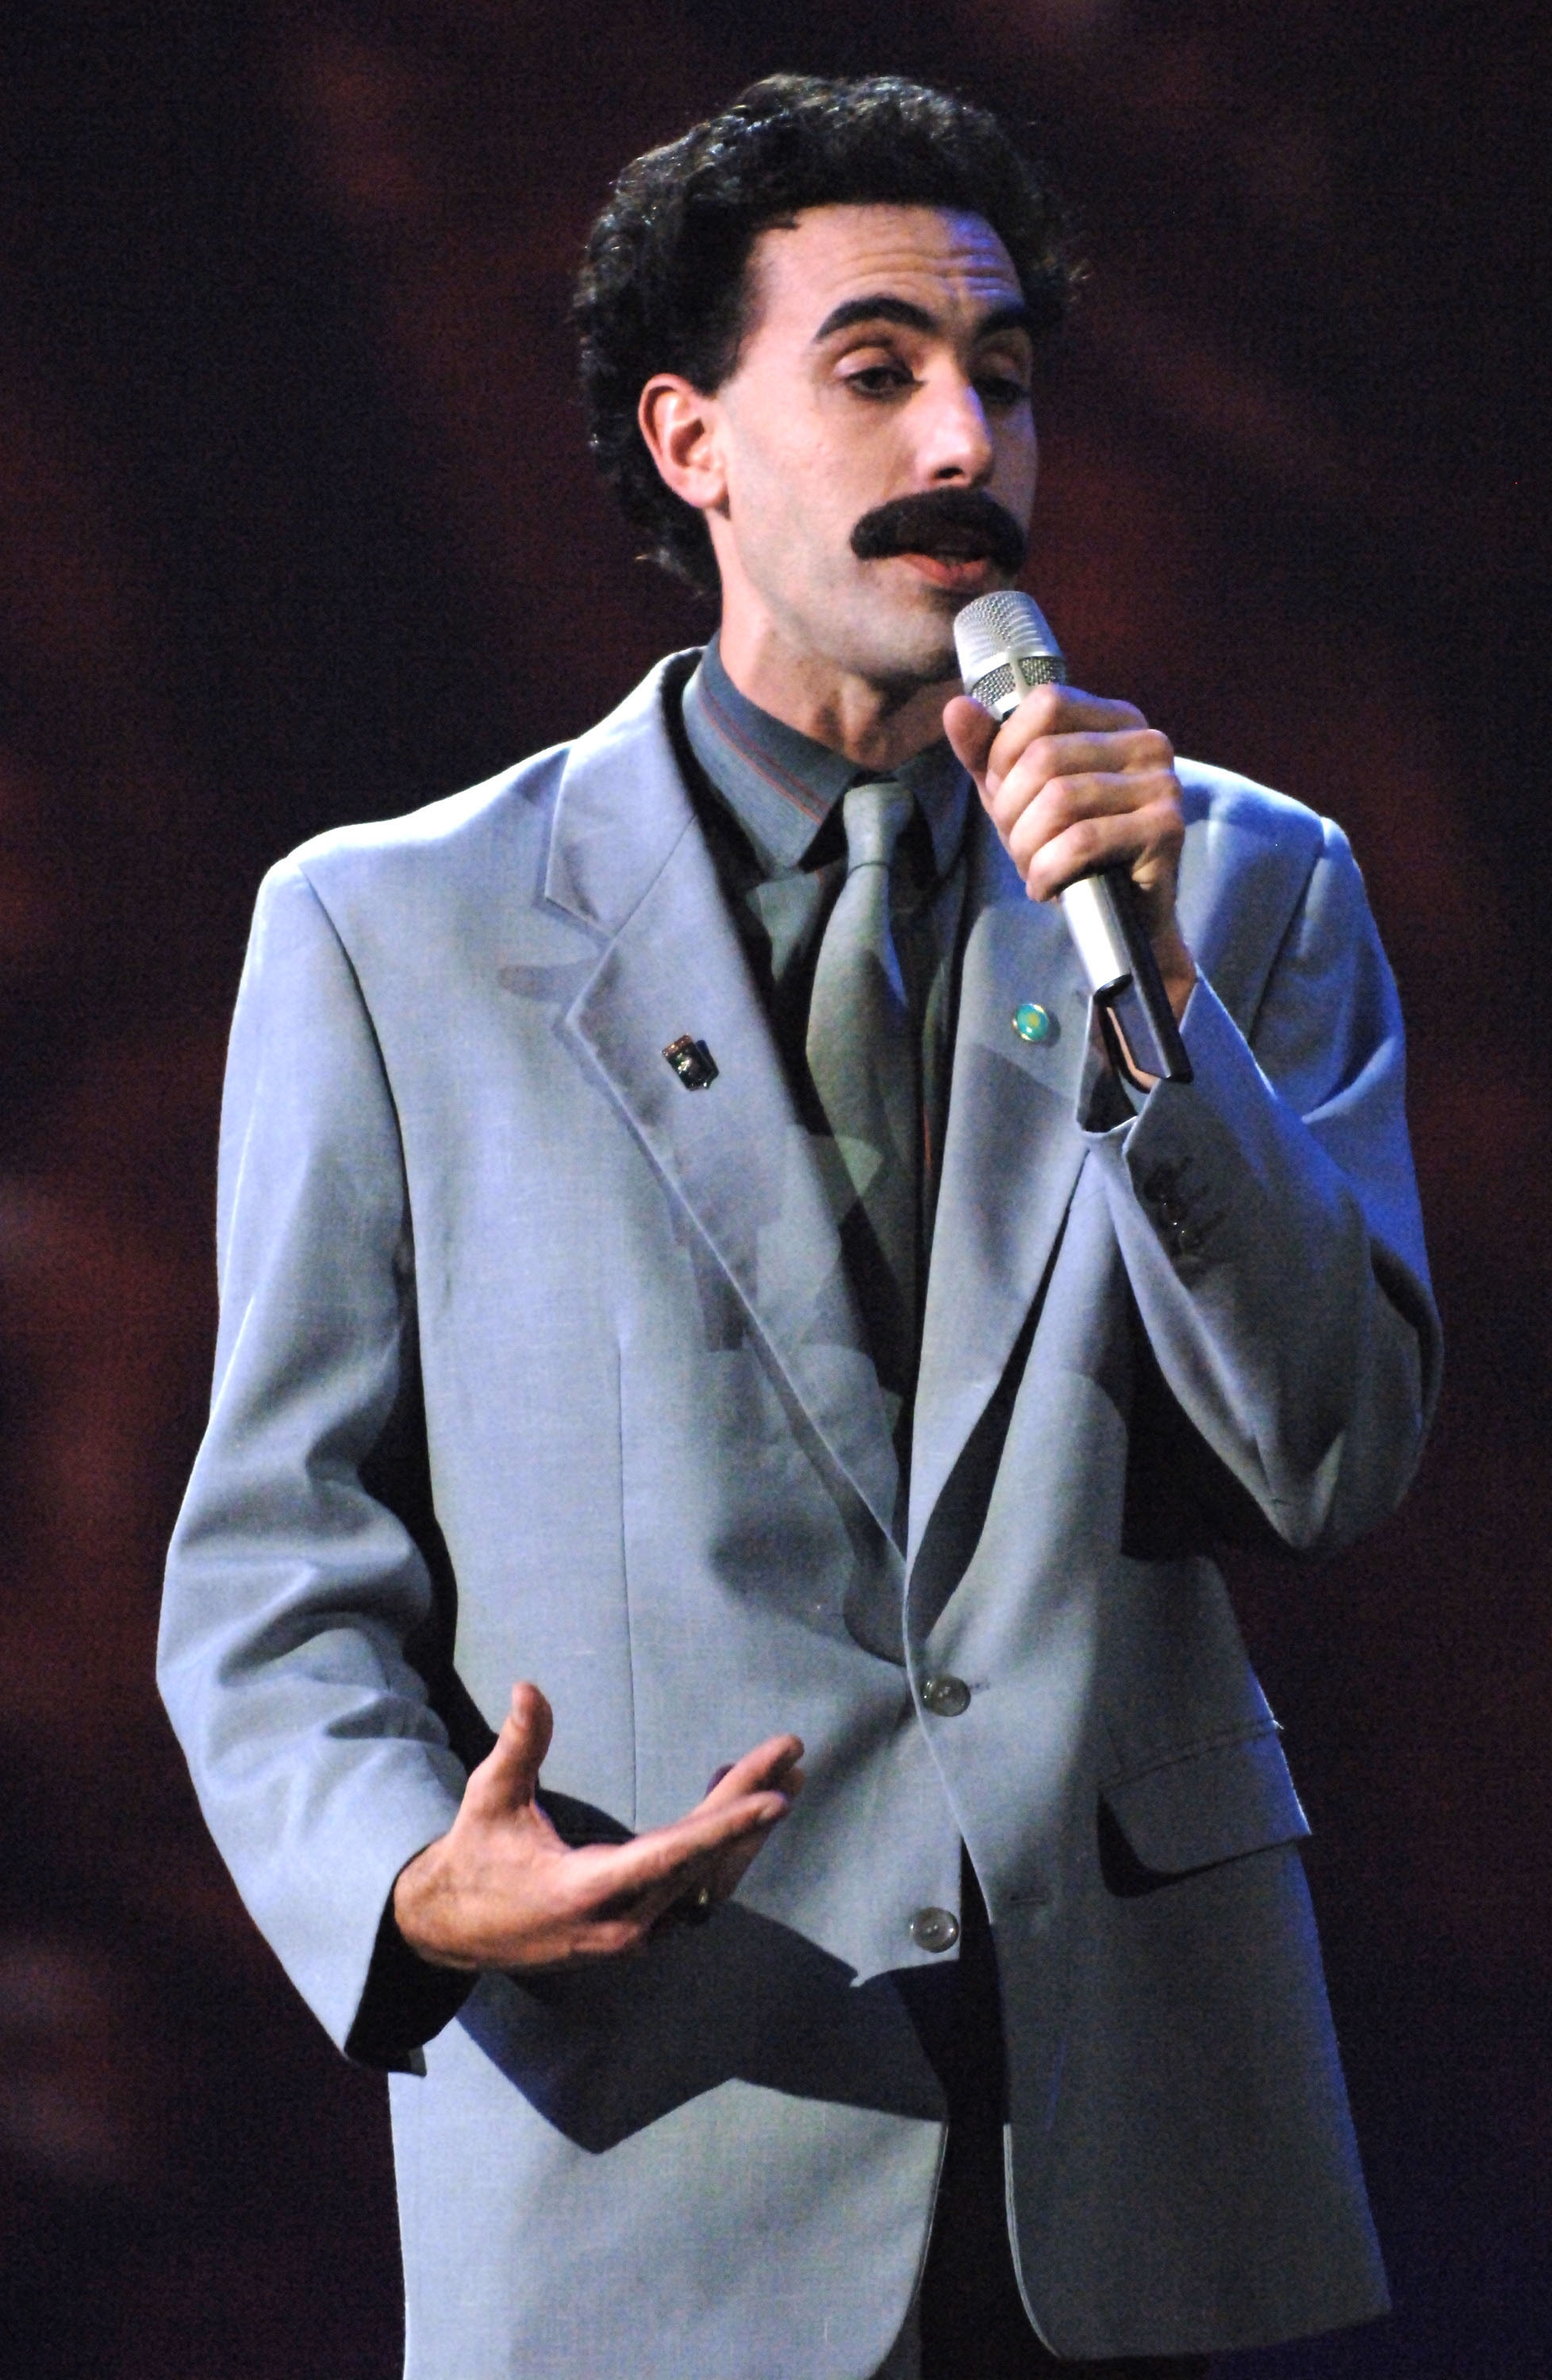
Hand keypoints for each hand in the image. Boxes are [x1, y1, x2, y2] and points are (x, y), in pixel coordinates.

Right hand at [392, 1682, 802, 1971]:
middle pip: (703, 1859)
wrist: (455, 1931)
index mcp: (586, 1890)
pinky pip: (696, 1892)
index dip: (727, 1823)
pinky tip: (737, 1809)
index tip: (775, 1796)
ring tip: (786, 1775)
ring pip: (708, 1882)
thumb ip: (518, 1745)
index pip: (672, 1853)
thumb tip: (528, 1687)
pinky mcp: (637, 1934)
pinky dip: (722, 1850)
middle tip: (792, 1755)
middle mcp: (621, 1921)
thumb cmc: (474, 1858)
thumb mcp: (490, 1799)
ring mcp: (633, 1935)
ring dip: (747, 1830)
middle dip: (750, 1806)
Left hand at [945, 683, 1196, 1017]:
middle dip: (1012, 810)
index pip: (1047, 703)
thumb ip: (985, 751)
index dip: (1006, 751)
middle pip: (1045, 756)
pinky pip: (1082, 841)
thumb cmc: (1068, 847)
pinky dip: (1049, 871)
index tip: (1004, 792)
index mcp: (1115, 720)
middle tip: (1019, 843)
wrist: (1119, 918)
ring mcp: (1162, 784)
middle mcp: (1147, 742)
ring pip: (1060, 800)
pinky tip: (1049, 886)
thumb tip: (956, 708)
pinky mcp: (1166, 828)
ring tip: (1035, 867)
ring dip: (1028, 846)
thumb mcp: (1017, 794)